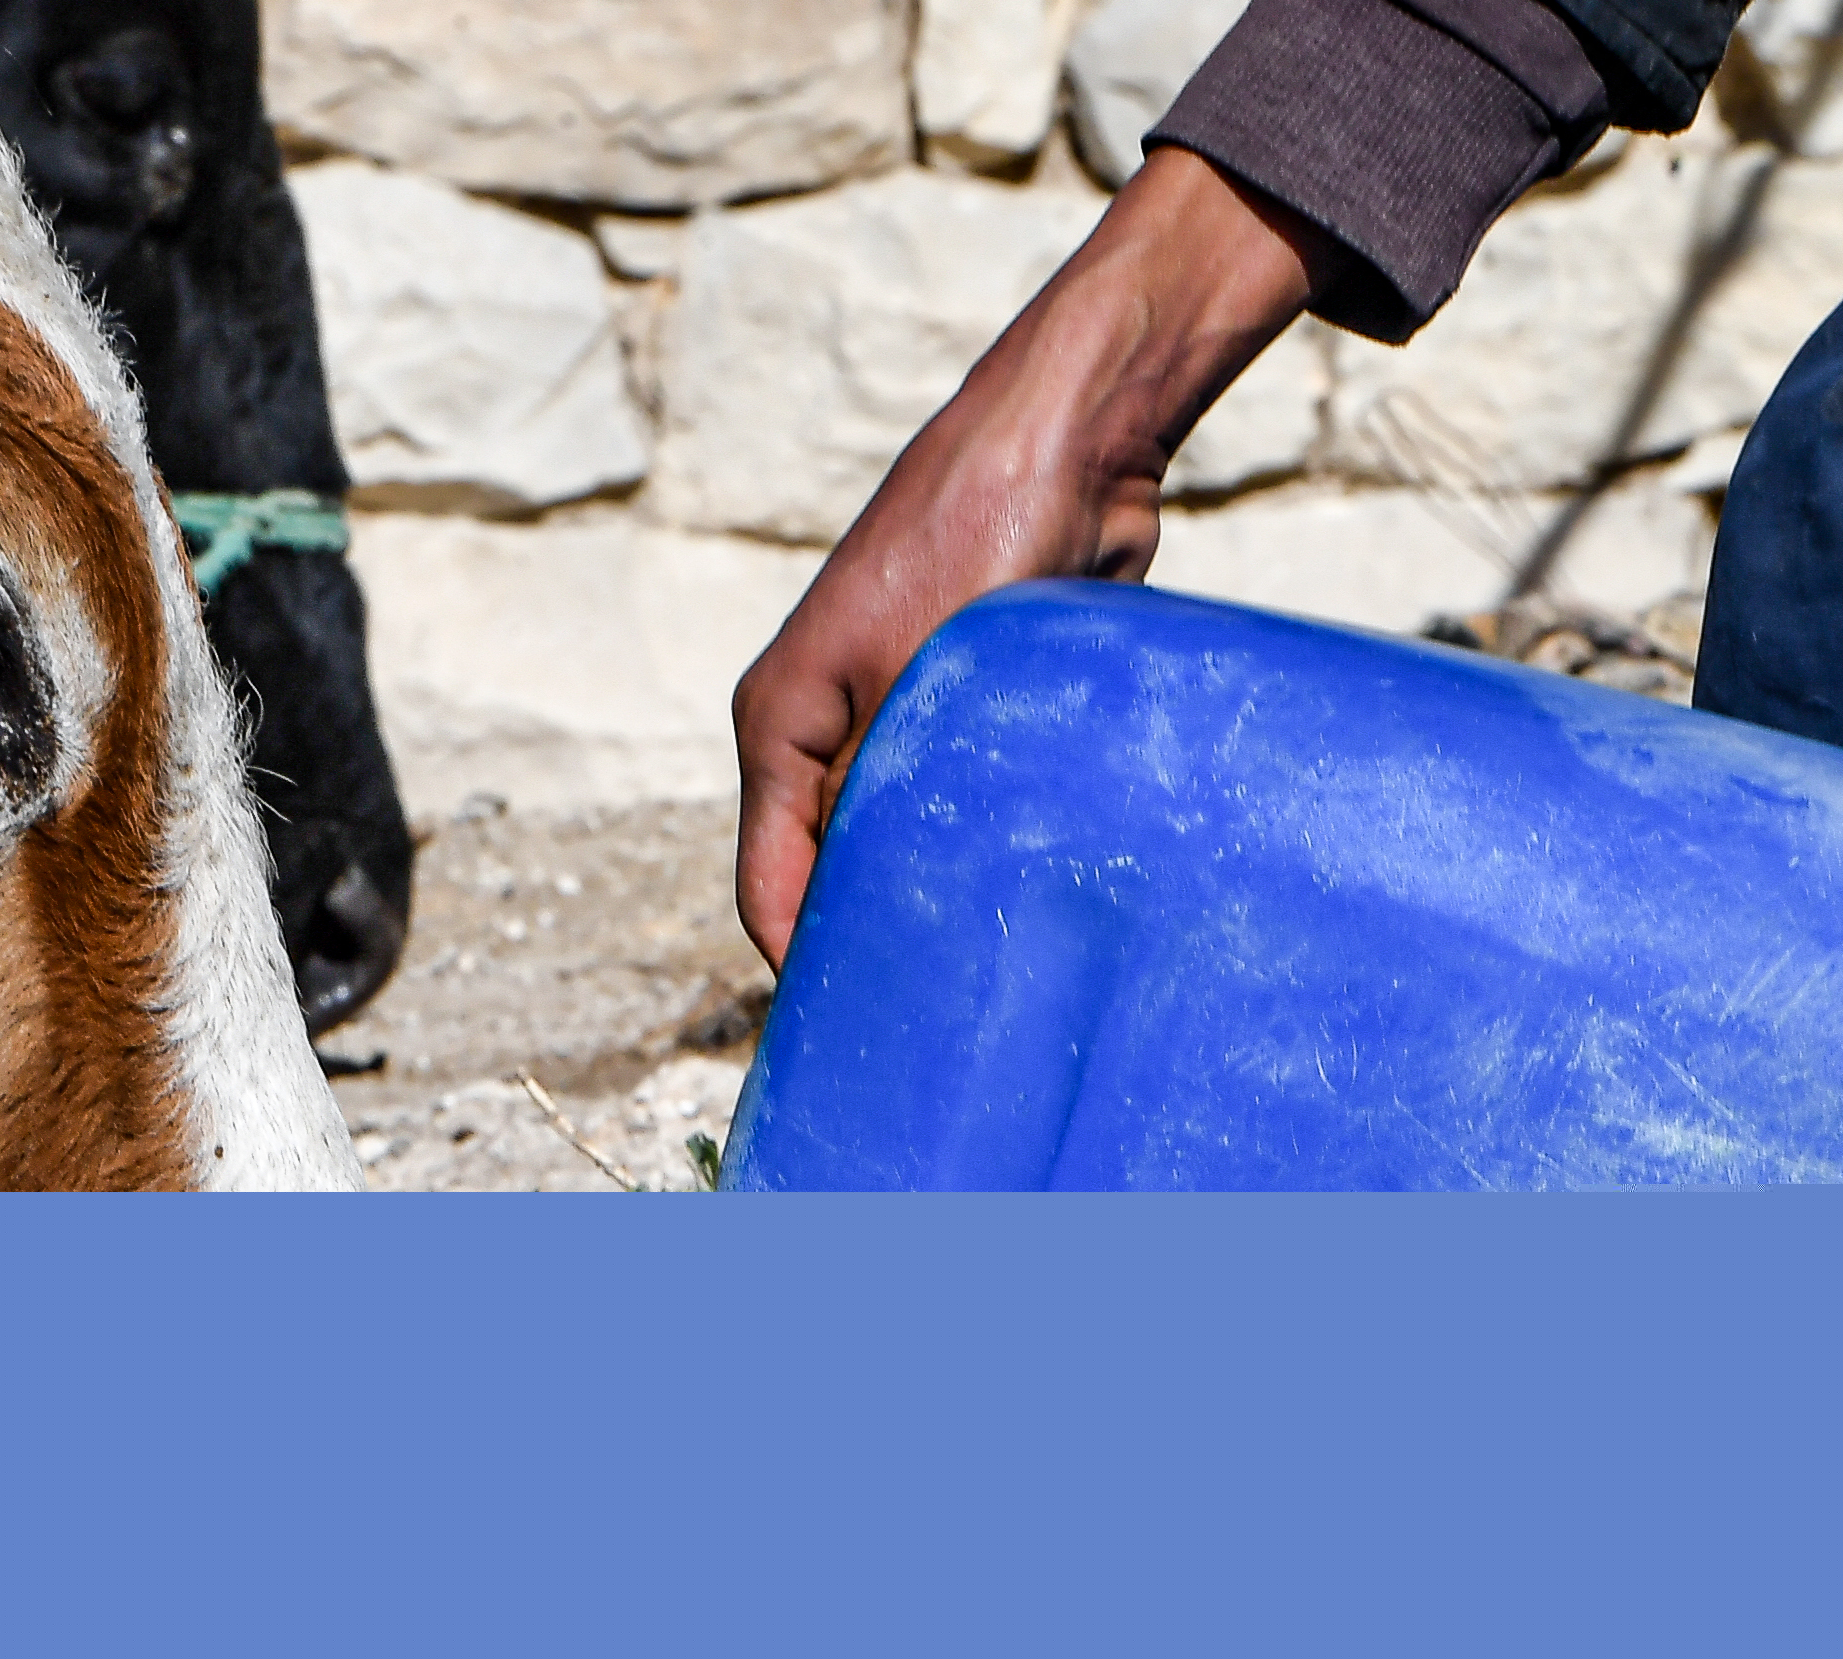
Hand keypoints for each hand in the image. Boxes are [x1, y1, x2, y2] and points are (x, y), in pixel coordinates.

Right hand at [733, 150, 1335, 965]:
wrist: (1074, 433)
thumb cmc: (980, 531)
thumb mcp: (915, 683)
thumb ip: (881, 800)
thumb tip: (863, 914)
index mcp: (779, 724)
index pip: (768, 889)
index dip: (805, 970)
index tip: (860, 1041)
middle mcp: (821, 730)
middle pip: (828, 874)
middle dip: (873, 939)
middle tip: (941, 1022)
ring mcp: (892, 719)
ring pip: (899, 843)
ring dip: (936, 893)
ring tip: (987, 972)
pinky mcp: (963, 709)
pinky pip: (960, 806)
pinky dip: (984, 845)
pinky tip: (1027, 895)